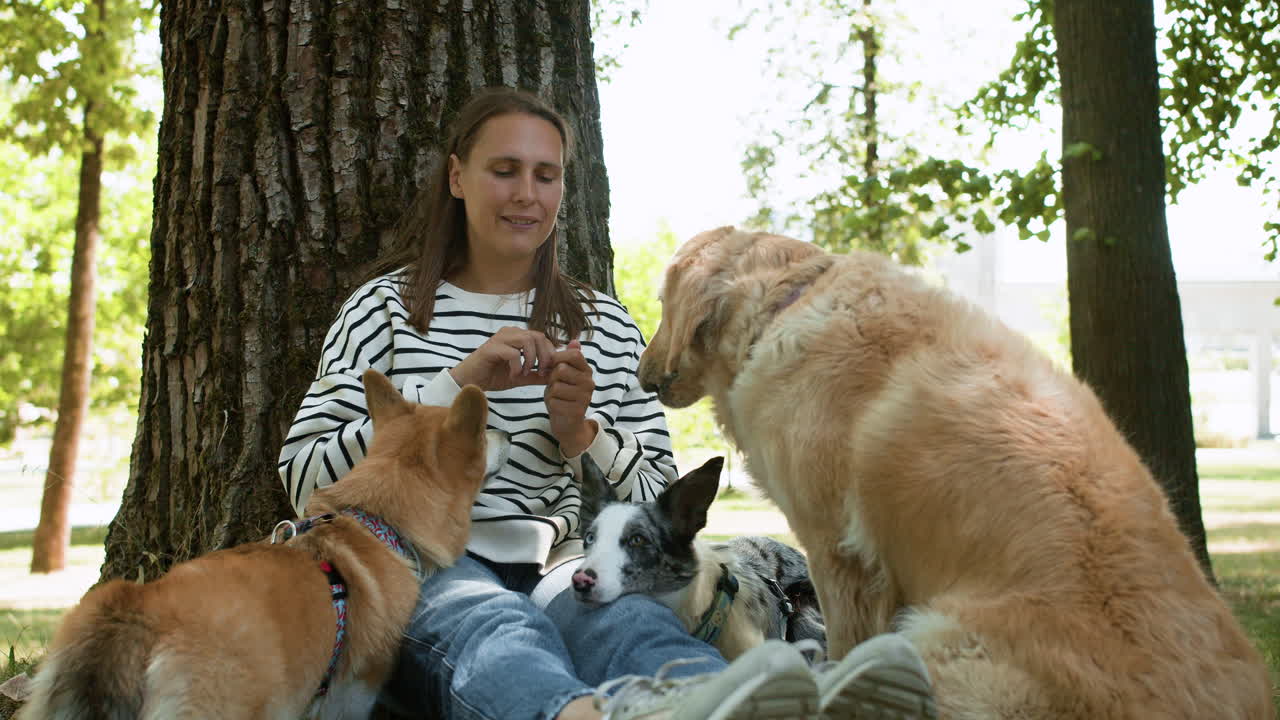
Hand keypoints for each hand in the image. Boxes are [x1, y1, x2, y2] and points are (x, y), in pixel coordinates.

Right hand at [450, 327, 556, 391]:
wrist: (470, 382)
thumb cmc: (493, 376)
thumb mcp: (520, 377)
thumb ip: (537, 375)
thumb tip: (555, 375)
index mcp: (517, 336)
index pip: (542, 338)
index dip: (550, 353)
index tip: (548, 371)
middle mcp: (510, 332)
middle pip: (538, 336)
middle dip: (544, 356)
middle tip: (541, 372)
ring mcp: (500, 338)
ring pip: (527, 340)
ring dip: (531, 359)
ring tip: (526, 373)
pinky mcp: (491, 348)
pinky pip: (512, 353)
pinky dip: (517, 366)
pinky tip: (514, 375)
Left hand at [545, 340, 597, 455]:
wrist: (568, 424)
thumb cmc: (564, 396)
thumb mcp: (565, 375)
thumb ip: (569, 358)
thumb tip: (575, 340)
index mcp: (587, 371)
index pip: (574, 354)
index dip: (558, 357)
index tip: (552, 365)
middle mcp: (589, 383)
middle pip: (561, 369)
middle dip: (552, 378)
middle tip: (555, 386)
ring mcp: (584, 397)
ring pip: (555, 386)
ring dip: (550, 392)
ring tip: (557, 397)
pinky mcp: (576, 411)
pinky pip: (553, 400)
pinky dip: (550, 404)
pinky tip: (557, 408)